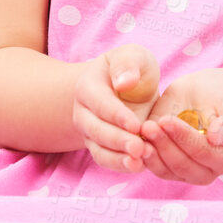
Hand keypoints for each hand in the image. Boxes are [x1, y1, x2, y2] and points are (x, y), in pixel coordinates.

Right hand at [72, 45, 161, 172]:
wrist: (126, 88)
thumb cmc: (131, 69)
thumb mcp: (133, 56)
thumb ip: (128, 64)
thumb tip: (124, 82)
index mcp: (87, 87)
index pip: (100, 103)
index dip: (117, 115)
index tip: (136, 125)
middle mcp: (82, 112)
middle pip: (96, 130)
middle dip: (118, 141)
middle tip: (140, 148)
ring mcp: (89, 133)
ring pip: (99, 150)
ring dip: (119, 158)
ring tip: (140, 162)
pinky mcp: (100, 148)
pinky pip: (106, 161)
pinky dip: (120, 166)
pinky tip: (139, 167)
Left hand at [139, 70, 222, 185]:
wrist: (212, 95)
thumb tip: (217, 137)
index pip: (202, 152)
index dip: (183, 138)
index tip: (166, 120)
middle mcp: (208, 171)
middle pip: (183, 165)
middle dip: (164, 145)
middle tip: (148, 125)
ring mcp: (188, 172)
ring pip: (167, 169)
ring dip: (152, 153)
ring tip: (142, 130)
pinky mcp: (170, 166)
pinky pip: (156, 167)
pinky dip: (146, 156)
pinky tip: (138, 138)